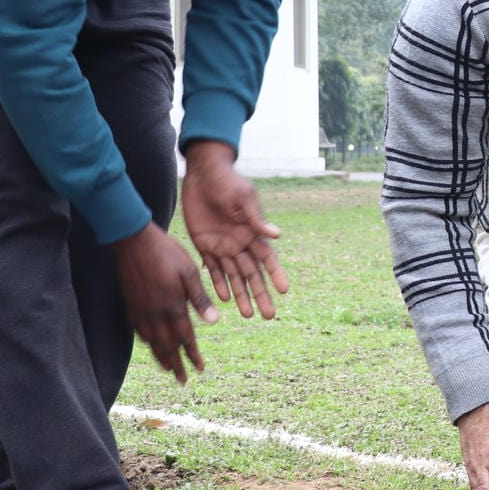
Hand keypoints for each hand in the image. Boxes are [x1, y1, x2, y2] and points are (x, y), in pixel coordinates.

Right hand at [112, 222, 216, 383]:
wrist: (132, 241)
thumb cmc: (166, 252)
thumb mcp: (189, 272)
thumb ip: (200, 299)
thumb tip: (213, 323)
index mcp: (173, 306)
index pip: (185, 338)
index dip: (192, 355)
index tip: (200, 369)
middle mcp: (155, 313)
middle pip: (167, 346)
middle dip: (176, 364)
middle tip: (183, 380)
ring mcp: (140, 310)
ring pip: (151, 341)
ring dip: (160, 357)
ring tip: (168, 368)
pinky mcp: (130, 303)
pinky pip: (139, 330)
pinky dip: (147, 342)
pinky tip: (151, 344)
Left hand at [180, 140, 287, 317]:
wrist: (203, 174)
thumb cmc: (228, 182)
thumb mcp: (244, 198)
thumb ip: (257, 219)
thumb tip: (277, 235)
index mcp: (254, 231)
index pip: (268, 258)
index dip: (276, 274)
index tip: (285, 291)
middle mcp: (241, 242)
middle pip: (253, 273)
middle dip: (261, 294)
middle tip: (269, 315)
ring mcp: (223, 245)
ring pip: (234, 276)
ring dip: (241, 295)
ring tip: (248, 315)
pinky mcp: (205, 244)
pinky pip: (212, 269)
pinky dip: (218, 283)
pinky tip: (223, 299)